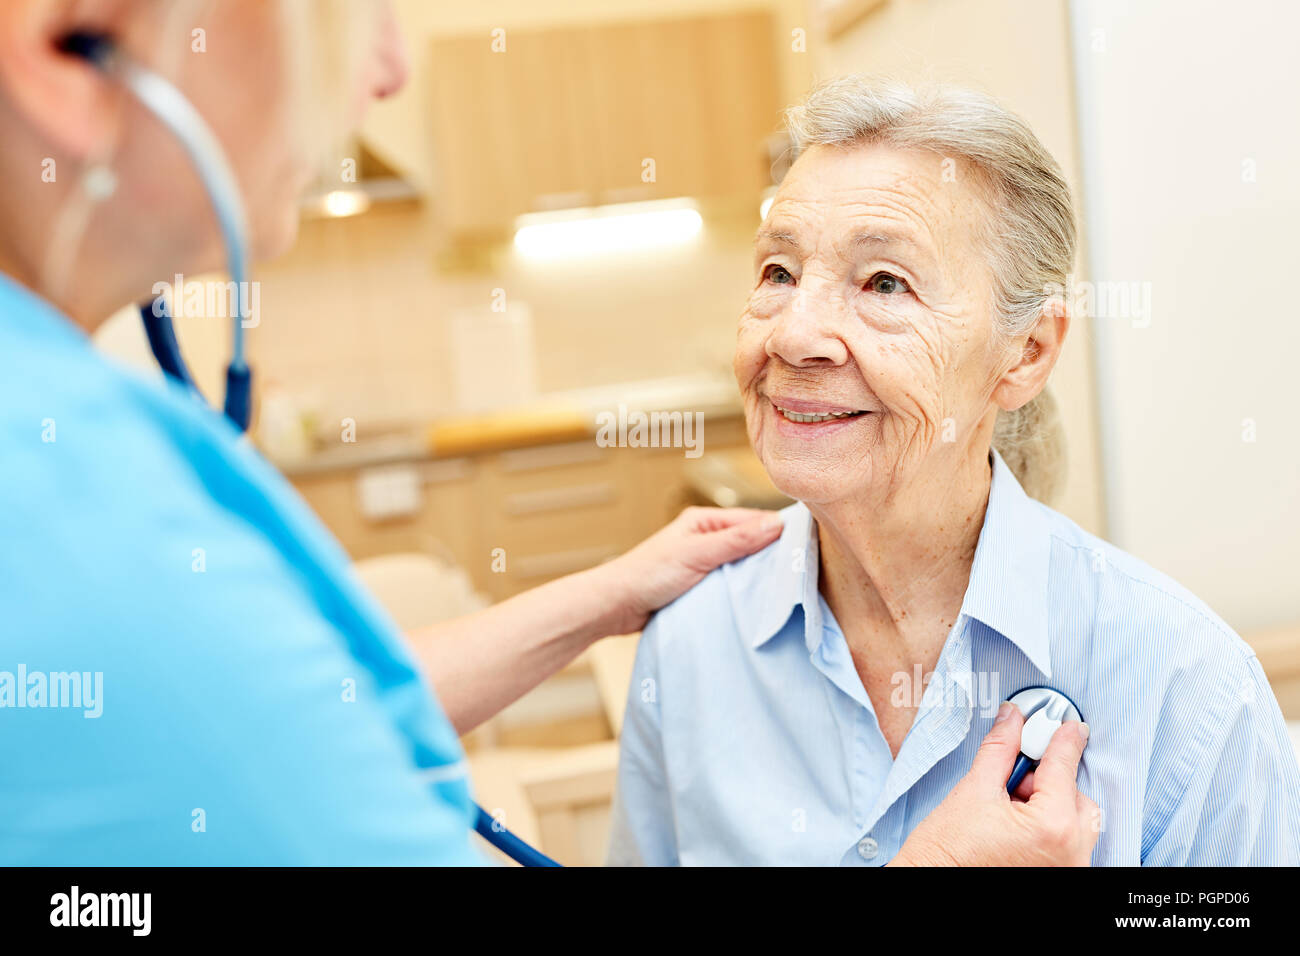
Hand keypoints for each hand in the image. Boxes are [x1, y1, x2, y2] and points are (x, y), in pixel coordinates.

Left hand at [595, 506, 783, 634]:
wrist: (616, 606)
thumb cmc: (648, 574)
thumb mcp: (696, 554)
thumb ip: (735, 541)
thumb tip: (776, 525)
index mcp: (705, 521)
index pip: (754, 521)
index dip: (779, 533)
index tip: (807, 548)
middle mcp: (707, 538)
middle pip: (751, 545)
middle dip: (772, 558)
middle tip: (800, 574)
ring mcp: (705, 563)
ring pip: (743, 567)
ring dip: (756, 579)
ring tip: (782, 591)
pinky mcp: (701, 586)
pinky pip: (730, 586)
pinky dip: (742, 593)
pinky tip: (756, 604)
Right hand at [891, 702, 1099, 865]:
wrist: (930, 880)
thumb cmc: (947, 853)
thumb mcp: (974, 790)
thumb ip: (1002, 749)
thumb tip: (1013, 721)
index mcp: (1053, 828)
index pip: (1064, 768)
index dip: (1062, 740)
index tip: (1068, 726)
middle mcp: (1070, 855)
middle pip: (1077, 798)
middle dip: (1050, 782)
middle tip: (1012, 779)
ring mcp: (1066, 870)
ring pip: (1075, 822)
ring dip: (1050, 806)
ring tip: (1009, 809)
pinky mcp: (1057, 877)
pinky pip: (1067, 844)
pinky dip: (1049, 829)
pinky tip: (1016, 827)